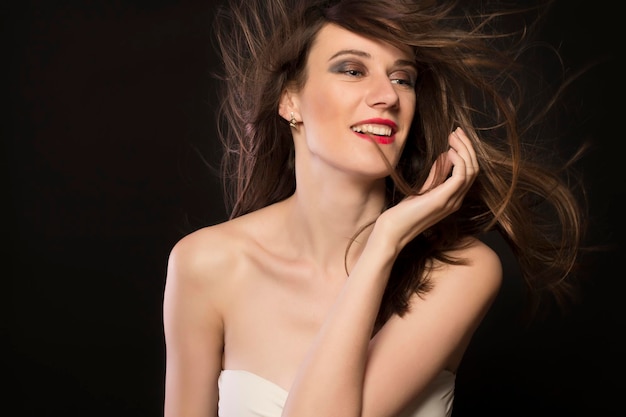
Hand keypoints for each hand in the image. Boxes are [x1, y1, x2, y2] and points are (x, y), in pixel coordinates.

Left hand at [373, 127, 478, 251]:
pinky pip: (460, 176)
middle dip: (468, 147)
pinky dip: (458, 160)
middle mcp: (456, 200)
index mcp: (453, 198)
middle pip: (474, 169)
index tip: (456, 136)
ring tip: (453, 137)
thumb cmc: (404, 212)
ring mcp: (452, 201)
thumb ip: (436, 175)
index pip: (469, 172)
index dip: (466, 152)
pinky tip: (448, 151)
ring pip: (471, 170)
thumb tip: (445, 156)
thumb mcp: (423, 189)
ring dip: (464, 150)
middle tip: (457, 131)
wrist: (394, 230)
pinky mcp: (442, 200)